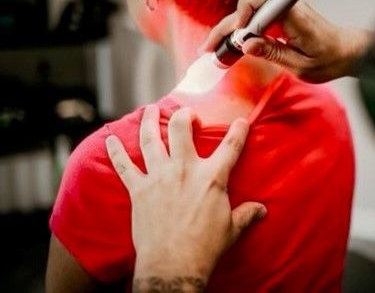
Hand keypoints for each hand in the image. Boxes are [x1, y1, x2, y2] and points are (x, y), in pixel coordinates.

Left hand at [105, 105, 266, 289]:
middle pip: (182, 130)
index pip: (230, 147)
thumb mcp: (232, 230)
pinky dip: (116, 151)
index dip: (238, 131)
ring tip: (150, 109)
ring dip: (149, 122)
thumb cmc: (206, 248)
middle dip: (185, 116)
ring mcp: (159, 177)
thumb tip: (263, 210)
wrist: (173, 266)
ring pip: (151, 140)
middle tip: (187, 113)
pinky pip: (124, 166)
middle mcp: (184, 170)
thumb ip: (246, 214)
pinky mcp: (139, 190)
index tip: (240, 121)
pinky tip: (110, 139)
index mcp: (212, 178)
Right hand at [200, 0, 372, 82]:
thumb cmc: (330, 59)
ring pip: (250, 10)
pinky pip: (256, 17)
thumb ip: (273, 54)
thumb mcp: (301, 66)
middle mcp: (289, 7)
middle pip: (250, 4)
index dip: (246, 12)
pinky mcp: (281, 17)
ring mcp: (284, 10)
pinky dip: (241, 29)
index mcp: (296, 16)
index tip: (237, 35)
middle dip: (227, 24)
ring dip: (230, 27)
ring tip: (213, 48)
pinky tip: (229, 44)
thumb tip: (246, 46)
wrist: (347, 52)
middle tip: (208, 47)